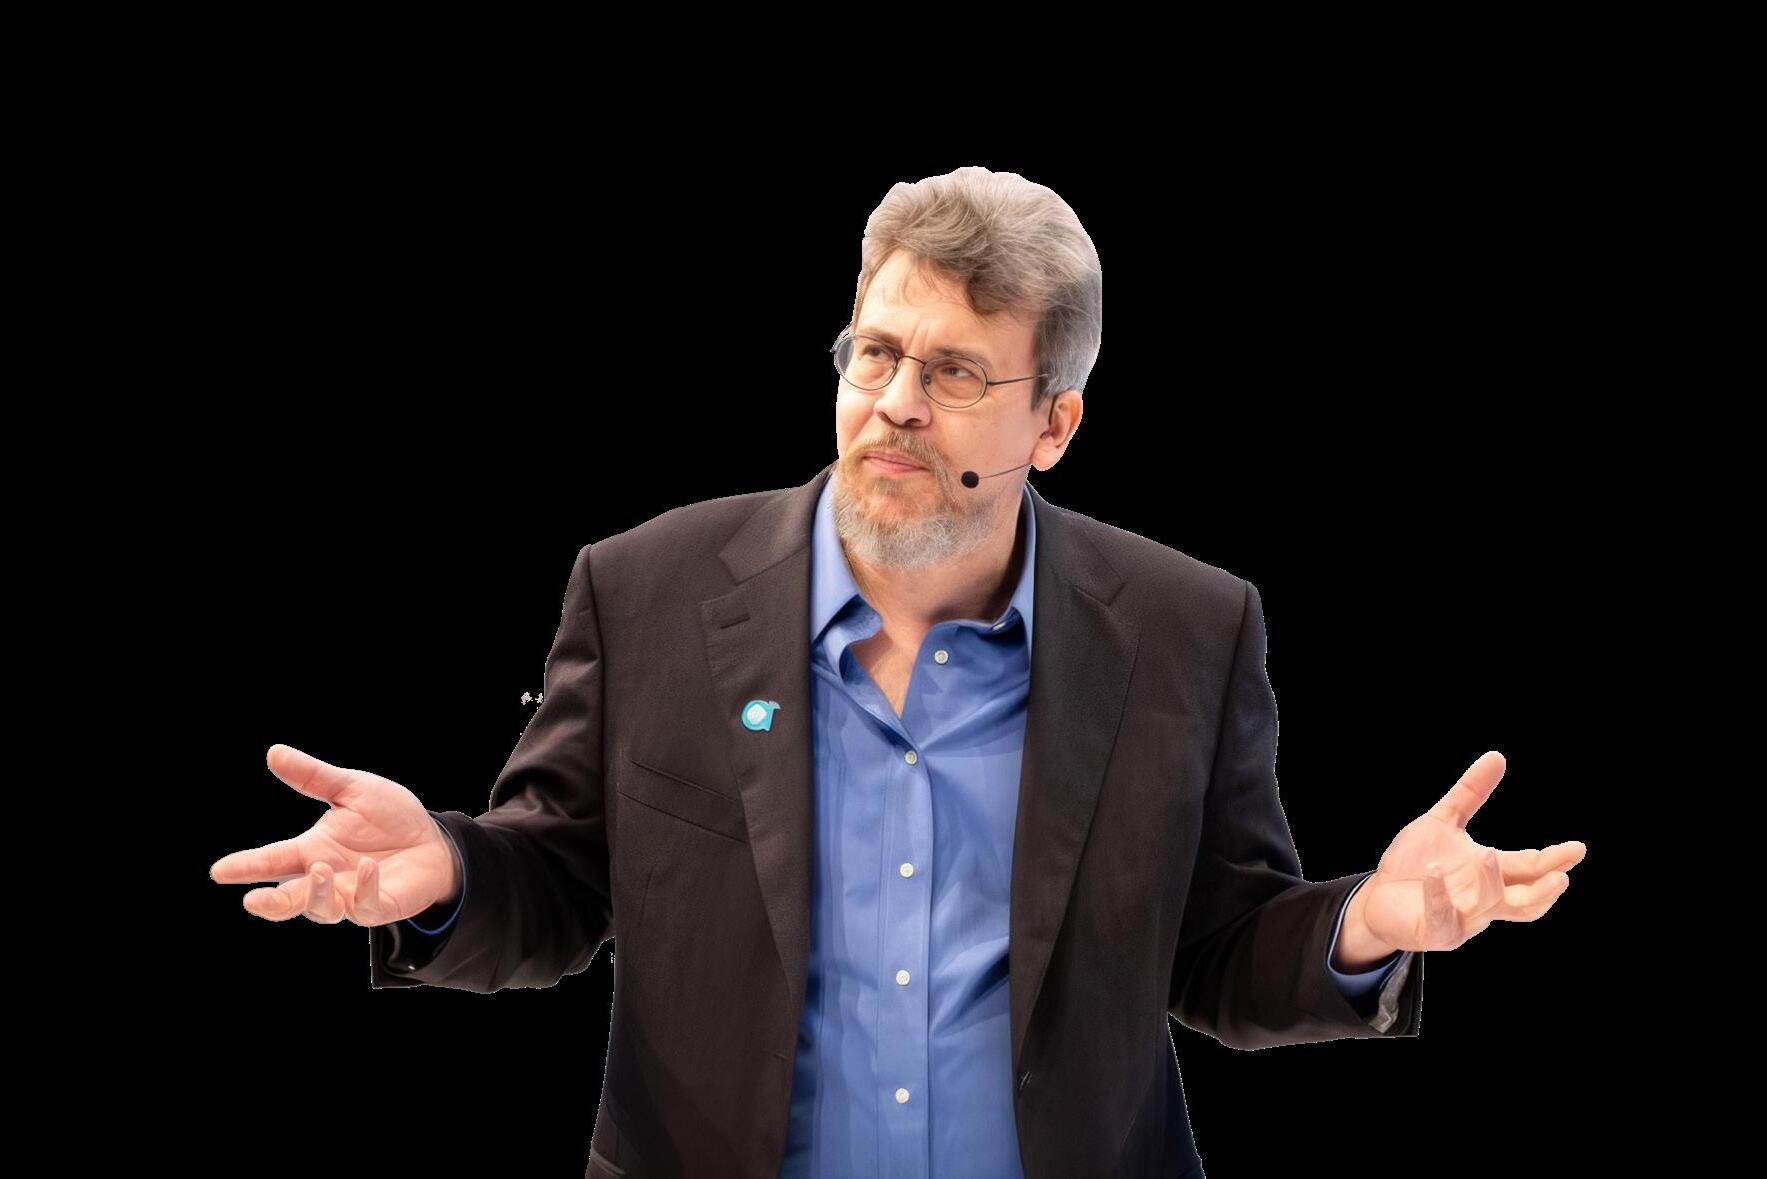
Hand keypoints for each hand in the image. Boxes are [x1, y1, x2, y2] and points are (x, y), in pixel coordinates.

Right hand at [209, 744, 459, 926]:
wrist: (433, 839)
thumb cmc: (389, 817)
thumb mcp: (352, 789)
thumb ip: (313, 778)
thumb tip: (274, 752)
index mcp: (312, 851)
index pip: (272, 861)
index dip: (246, 867)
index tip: (219, 871)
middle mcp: (327, 878)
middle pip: (289, 899)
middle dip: (270, 903)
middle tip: (252, 901)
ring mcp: (352, 896)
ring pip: (322, 910)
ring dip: (315, 894)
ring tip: (318, 870)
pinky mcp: (380, 906)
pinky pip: (365, 908)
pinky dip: (363, 890)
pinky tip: (367, 868)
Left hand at [1352, 751, 1585, 953]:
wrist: (1377, 899)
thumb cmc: (1414, 864)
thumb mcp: (1443, 822)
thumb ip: (1470, 794)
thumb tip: (1497, 756)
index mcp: (1491, 873)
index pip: (1529, 868)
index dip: (1553, 860)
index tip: (1577, 849)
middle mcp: (1483, 899)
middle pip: (1525, 900)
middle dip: (1544, 890)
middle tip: (1561, 876)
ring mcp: (1461, 919)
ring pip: (1488, 908)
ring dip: (1490, 883)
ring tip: (1487, 856)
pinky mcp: (1434, 931)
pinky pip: (1441, 916)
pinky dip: (1439, 895)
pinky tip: (1434, 872)